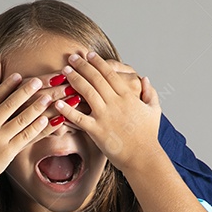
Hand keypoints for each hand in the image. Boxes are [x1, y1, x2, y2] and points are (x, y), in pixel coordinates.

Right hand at [0, 60, 53, 189]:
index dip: (6, 85)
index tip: (18, 75)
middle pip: (9, 105)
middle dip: (25, 91)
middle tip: (38, 81)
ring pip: (20, 119)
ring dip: (35, 107)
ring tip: (48, 98)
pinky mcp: (7, 152)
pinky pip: (25, 137)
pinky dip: (36, 128)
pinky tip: (47, 119)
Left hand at [50, 52, 162, 173]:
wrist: (143, 157)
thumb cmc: (149, 135)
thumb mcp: (154, 110)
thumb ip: (149, 92)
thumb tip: (144, 78)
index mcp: (128, 96)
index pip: (110, 73)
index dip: (98, 62)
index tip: (89, 55)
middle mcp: (116, 103)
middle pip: (96, 79)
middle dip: (82, 66)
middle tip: (72, 58)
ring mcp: (105, 116)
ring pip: (87, 93)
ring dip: (74, 80)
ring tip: (64, 72)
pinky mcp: (96, 131)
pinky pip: (79, 118)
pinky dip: (67, 110)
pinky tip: (57, 103)